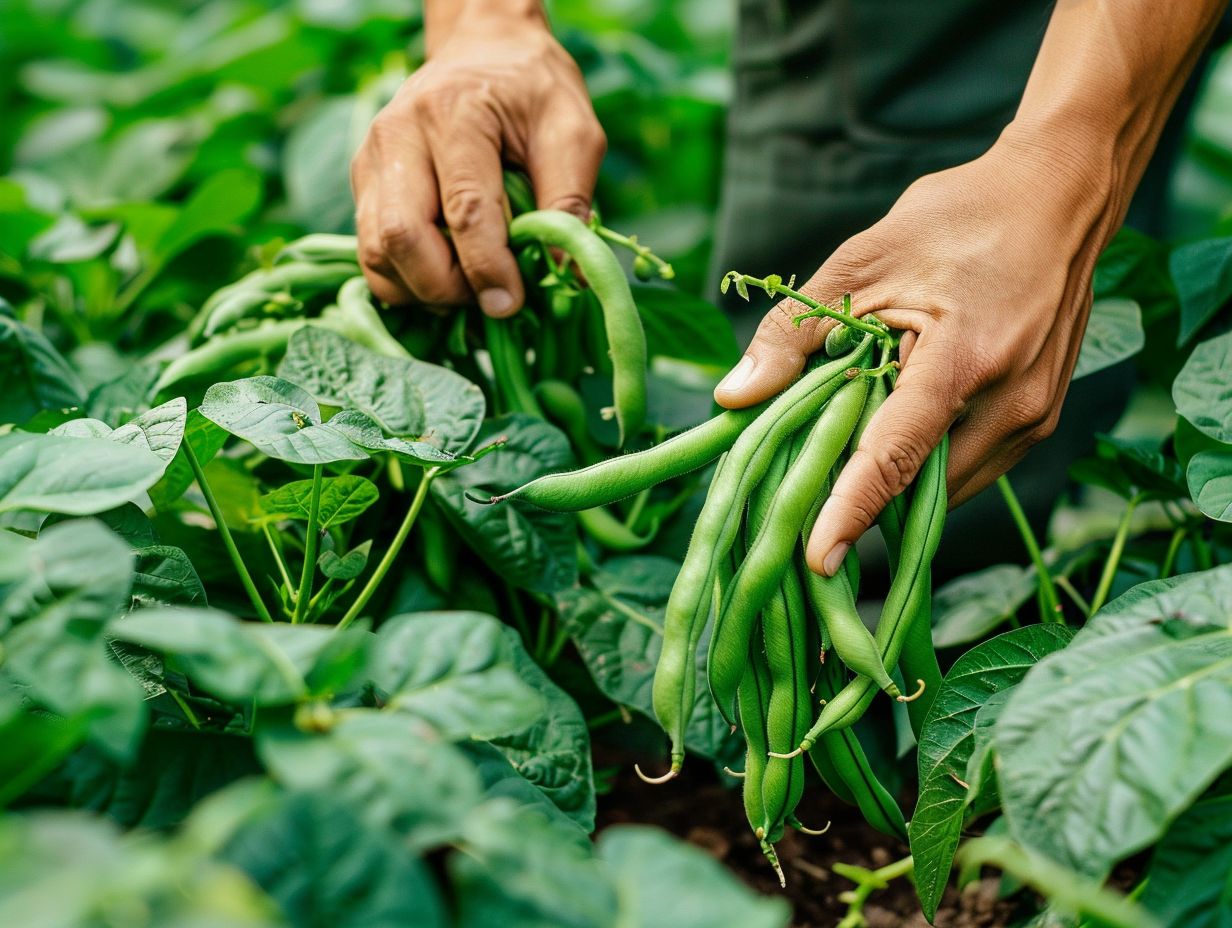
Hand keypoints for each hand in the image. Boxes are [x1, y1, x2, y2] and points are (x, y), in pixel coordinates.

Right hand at [350, 13, 604, 315]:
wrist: (485, 51)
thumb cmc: (534, 92)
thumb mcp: (573, 133)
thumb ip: (569, 201)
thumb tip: (564, 274)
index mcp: (454, 114)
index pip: (464, 210)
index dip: (487, 269)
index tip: (512, 302)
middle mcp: (398, 135)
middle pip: (401, 237)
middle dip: (446, 286)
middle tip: (489, 297)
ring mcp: (370, 160)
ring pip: (376, 253)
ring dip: (422, 290)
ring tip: (468, 288)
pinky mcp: (363, 184)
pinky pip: (371, 252)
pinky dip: (406, 281)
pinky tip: (445, 276)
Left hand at [713, 127, 1115, 575]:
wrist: (1061, 195)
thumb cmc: (960, 218)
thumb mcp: (861, 263)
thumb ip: (793, 334)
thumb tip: (732, 398)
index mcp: (962, 360)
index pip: (895, 458)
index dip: (850, 513)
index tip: (816, 562)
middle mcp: (1010, 401)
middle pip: (921, 486)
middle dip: (862, 506)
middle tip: (802, 511)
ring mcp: (1034, 414)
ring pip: (949, 486)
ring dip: (897, 491)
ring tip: (840, 480)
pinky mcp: (1040, 415)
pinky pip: (972, 467)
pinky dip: (928, 469)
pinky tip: (891, 450)